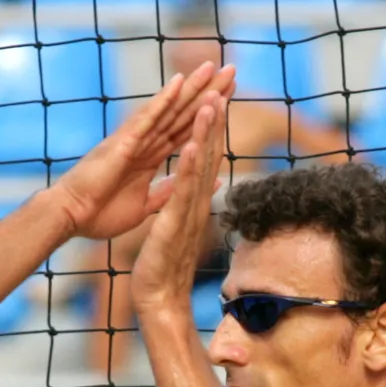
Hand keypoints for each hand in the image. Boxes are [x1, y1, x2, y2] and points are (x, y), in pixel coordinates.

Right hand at [47, 62, 233, 240]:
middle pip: (182, 113)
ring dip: (191, 88)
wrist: (72, 218)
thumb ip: (165, 190)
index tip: (229, 96)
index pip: (185, 130)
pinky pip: (147, 118)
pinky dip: (163, 100)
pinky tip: (180, 83)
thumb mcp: (144, 204)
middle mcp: (144, 142)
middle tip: (230, 69)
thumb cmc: (100, 213)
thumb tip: (189, 182)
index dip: (208, 114)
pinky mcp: (123, 143)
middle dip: (207, 92)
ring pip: (169, 109)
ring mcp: (133, 140)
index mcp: (149, 157)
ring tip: (212, 66)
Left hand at [130, 95, 226, 321]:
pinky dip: (186, 168)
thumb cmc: (166, 267)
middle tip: (225, 87)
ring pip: (199, 167)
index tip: (219, 97)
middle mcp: (198, 203)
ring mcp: (188, 213)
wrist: (161, 299)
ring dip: (205, 134)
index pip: (206, 158)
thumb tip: (206, 190)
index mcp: (195, 201)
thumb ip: (192, 205)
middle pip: (209, 154)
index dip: (213, 127)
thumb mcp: (179, 228)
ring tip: (212, 104)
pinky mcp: (174, 224)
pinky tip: (190, 145)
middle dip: (216, 120)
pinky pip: (181, 191)